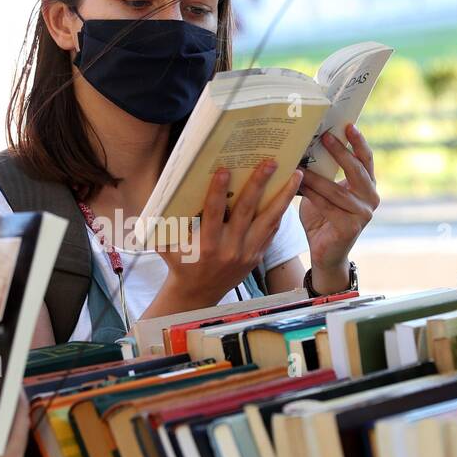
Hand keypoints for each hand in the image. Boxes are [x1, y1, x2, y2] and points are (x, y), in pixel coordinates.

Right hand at [156, 159, 302, 309]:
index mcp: (206, 246)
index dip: (218, 192)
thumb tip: (161, 190)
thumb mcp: (168, 245)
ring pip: (268, 220)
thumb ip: (164, 222)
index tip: (224, 170)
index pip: (213, 214)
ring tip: (295, 174)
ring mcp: (247, 254)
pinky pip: (271, 231)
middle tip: (269, 162)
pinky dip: (280, 212)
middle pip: (247, 212)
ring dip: (282, 196)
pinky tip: (289, 194)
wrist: (197, 295)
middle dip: (258, 185)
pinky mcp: (257, 256)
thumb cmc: (180, 263)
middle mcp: (230, 250)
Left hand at [299, 125, 378, 288]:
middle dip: (340, 151)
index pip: (366, 160)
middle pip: (357, 170)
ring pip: (336, 189)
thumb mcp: (324, 190)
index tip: (348, 125)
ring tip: (300, 163)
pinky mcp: (351, 227)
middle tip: (325, 136)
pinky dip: (311, 195)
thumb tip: (305, 145)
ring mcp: (363, 214)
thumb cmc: (323, 218)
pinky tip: (298, 186)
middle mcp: (371, 198)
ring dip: (316, 176)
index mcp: (368, 186)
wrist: (324, 253)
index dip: (358, 142)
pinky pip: (327, 205)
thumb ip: (323, 172)